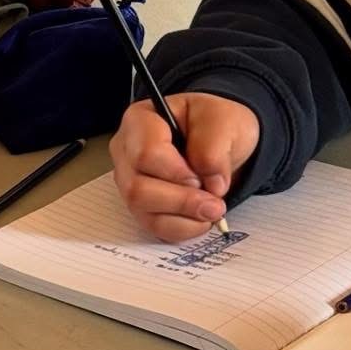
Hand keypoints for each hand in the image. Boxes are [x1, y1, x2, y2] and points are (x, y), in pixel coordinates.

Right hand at [110, 95, 260, 239]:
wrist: (222, 143)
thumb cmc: (215, 125)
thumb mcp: (223, 122)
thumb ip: (214, 149)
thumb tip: (210, 185)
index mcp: (140, 121)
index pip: (145, 154)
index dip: (176, 173)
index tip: (203, 178)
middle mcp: (127, 153)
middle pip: (137, 189)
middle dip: (181, 202)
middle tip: (214, 204)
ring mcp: (131, 182)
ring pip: (144, 211)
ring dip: (184, 218)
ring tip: (212, 210)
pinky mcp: (142, 206)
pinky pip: (154, 227)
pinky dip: (183, 228)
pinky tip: (201, 218)